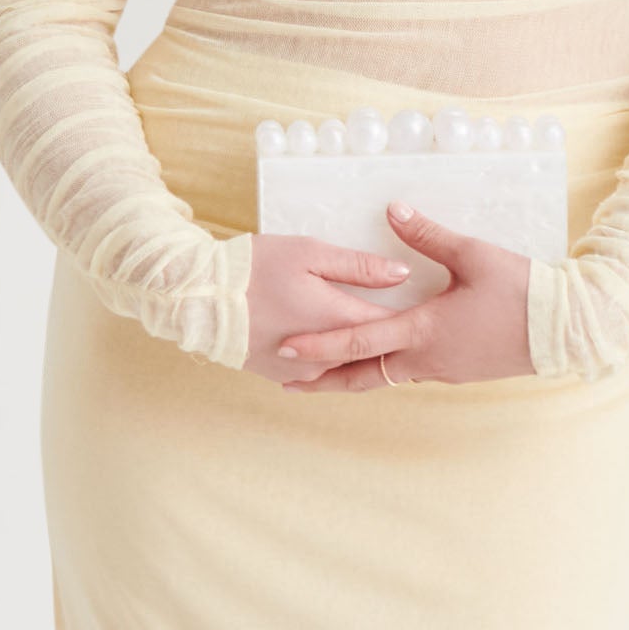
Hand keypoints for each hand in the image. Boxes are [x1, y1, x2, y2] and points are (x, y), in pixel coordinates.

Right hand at [241, 231, 412, 382]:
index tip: (426, 302)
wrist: (202, 299)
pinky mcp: (285, 377)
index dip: (412, 313)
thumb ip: (359, 266)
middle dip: (390, 335)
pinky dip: (331, 357)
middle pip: (374, 350)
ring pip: (348, 364)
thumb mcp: (309, 252)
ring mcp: (306, 371)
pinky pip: (321, 370)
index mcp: (340, 321)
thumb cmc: (257, 267)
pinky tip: (333, 341)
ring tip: (372, 329)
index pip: (393, 324)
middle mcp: (328, 356)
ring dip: (360, 349)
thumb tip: (404, 273)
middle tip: (407, 321)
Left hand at [276, 203, 534, 390]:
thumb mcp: (473, 254)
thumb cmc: (520, 290)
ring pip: (387, 377)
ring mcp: (444, 371)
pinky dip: (385, 369)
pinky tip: (382, 355)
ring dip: (354, 374)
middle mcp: (427, 360)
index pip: (359, 342)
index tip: (286, 352)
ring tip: (326, 368)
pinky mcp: (460, 371)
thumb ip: (428, 234)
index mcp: (424, 331)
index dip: (319, 346)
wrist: (564, 328)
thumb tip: (393, 209)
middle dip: (323, 379)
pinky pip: (411, 373)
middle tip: (287, 381)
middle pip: (363, 376)